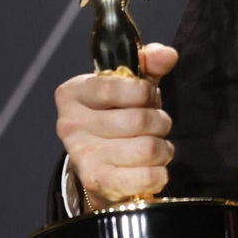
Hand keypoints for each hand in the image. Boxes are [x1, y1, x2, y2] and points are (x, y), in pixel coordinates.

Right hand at [55, 42, 178, 209]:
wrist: (103, 162)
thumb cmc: (118, 114)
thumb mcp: (131, 83)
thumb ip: (149, 63)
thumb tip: (167, 55)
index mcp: (73, 94)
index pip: (112, 87)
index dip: (143, 92)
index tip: (149, 96)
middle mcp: (70, 124)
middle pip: (137, 120)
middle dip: (160, 121)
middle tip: (157, 123)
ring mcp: (82, 155)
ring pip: (146, 149)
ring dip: (163, 147)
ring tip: (157, 145)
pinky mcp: (98, 182)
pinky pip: (145, 177)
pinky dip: (160, 173)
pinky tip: (155, 167)